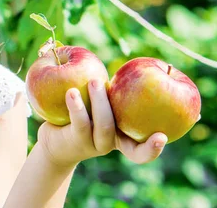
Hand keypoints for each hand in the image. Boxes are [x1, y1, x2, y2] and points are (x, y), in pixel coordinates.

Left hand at [37, 79, 167, 167]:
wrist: (54, 144)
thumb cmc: (82, 118)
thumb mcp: (100, 106)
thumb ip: (116, 94)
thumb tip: (137, 65)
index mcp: (122, 137)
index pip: (142, 151)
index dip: (153, 148)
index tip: (162, 136)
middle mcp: (109, 143)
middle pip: (123, 130)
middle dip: (120, 105)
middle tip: (107, 81)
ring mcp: (92, 144)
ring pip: (103, 125)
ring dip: (99, 101)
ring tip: (95, 81)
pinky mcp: (75, 141)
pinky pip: (80, 122)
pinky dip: (76, 106)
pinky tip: (71, 92)